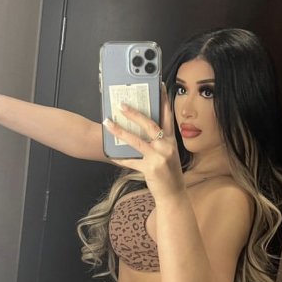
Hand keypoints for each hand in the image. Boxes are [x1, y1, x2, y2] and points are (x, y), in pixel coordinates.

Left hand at [103, 84, 184, 198]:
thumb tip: (143, 129)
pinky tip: (111, 155)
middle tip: (121, 104)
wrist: (174, 194)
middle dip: (134, 113)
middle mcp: (166, 146)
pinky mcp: (150, 168)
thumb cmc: (170, 173)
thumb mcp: (169, 154)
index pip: (167, 116)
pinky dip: (120, 158)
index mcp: (171, 140)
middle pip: (149, 124)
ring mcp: (158, 157)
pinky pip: (131, 161)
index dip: (163, 100)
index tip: (159, 86)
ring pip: (135, 140)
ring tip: (108, 123)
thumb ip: (159, 141)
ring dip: (119, 131)